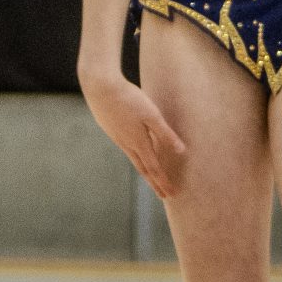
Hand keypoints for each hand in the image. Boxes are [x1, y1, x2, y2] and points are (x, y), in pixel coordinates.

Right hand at [82, 74, 185, 197]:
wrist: (100, 86)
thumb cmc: (128, 98)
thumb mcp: (152, 114)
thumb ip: (165, 133)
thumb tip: (181, 151)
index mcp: (138, 142)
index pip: (154, 168)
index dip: (163, 182)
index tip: (171, 194)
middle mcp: (127, 143)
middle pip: (143, 168)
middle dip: (155, 182)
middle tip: (164, 195)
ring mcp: (117, 137)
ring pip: (134, 159)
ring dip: (145, 171)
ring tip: (151, 178)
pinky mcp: (112, 129)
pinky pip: (127, 149)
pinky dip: (136, 157)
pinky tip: (136, 152)